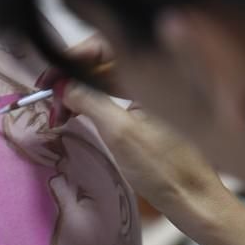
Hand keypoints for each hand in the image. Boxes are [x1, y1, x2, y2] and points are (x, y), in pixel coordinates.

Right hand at [59, 37, 234, 238]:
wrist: (195, 199)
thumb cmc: (164, 168)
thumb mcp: (120, 132)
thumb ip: (89, 101)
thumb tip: (62, 85)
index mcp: (156, 69)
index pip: (106, 44)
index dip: (74, 57)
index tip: (51, 78)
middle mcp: (158, 73)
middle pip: (106, 60)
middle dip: (74, 75)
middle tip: (49, 96)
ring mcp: (156, 92)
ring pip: (110, 79)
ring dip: (83, 90)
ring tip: (59, 109)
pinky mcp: (153, 111)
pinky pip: (119, 94)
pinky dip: (97, 101)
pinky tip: (78, 112)